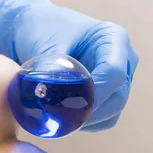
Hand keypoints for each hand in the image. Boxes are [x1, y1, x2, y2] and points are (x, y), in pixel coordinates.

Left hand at [0, 0, 138, 131]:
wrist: (31, 31)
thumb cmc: (40, 29)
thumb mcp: (44, 44)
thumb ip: (49, 67)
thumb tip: (46, 94)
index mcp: (113, 39)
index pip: (113, 72)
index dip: (94, 93)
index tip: (68, 104)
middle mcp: (121, 59)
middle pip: (118, 96)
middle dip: (90, 112)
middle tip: (61, 121)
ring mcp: (116, 79)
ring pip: (112, 111)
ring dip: (87, 121)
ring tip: (58, 121)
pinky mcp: (105, 95)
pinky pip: (102, 119)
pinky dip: (84, 123)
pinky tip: (61, 121)